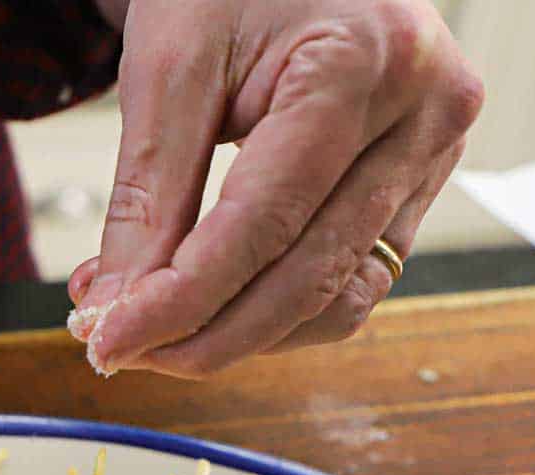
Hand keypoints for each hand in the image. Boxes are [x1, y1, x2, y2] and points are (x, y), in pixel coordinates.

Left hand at [69, 0, 482, 376]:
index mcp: (362, 64)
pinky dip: (269, 317)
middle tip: (116, 349)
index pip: (261, 226)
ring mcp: (429, 159)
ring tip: (149, 326)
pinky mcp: (413, 191)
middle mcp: (421, 116)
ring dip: (234, 338)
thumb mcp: (170, 69)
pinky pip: (345, 288)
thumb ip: (147, 199)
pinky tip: (205, 309)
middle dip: (201, 337)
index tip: (105, 343)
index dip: (178, 303)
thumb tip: (116, 313)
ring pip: (332, 302)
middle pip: (304, 280)